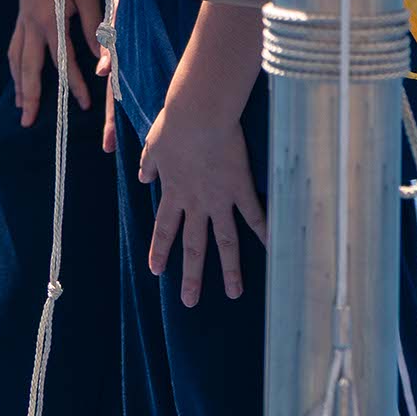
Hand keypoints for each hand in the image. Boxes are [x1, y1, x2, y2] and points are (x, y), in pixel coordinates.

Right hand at [9, 0, 104, 124]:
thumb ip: (94, 27)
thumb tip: (102, 60)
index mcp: (50, 18)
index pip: (62, 62)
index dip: (74, 85)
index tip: (84, 105)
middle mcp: (31, 21)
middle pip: (28, 67)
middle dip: (29, 96)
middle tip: (28, 122)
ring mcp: (23, 16)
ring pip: (16, 57)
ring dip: (18, 82)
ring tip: (21, 106)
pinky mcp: (21, 10)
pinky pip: (14, 44)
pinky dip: (15, 63)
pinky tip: (18, 72)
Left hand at [134, 80, 265, 306]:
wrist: (198, 113)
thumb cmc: (174, 124)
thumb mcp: (153, 145)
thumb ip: (148, 164)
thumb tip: (143, 178)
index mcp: (173, 191)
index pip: (164, 229)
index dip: (160, 251)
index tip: (156, 271)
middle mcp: (196, 202)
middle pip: (194, 245)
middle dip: (191, 276)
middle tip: (189, 302)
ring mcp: (219, 198)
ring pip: (225, 241)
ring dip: (229, 269)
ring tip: (234, 293)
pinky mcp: (241, 187)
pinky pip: (254, 214)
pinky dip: (264, 233)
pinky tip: (273, 251)